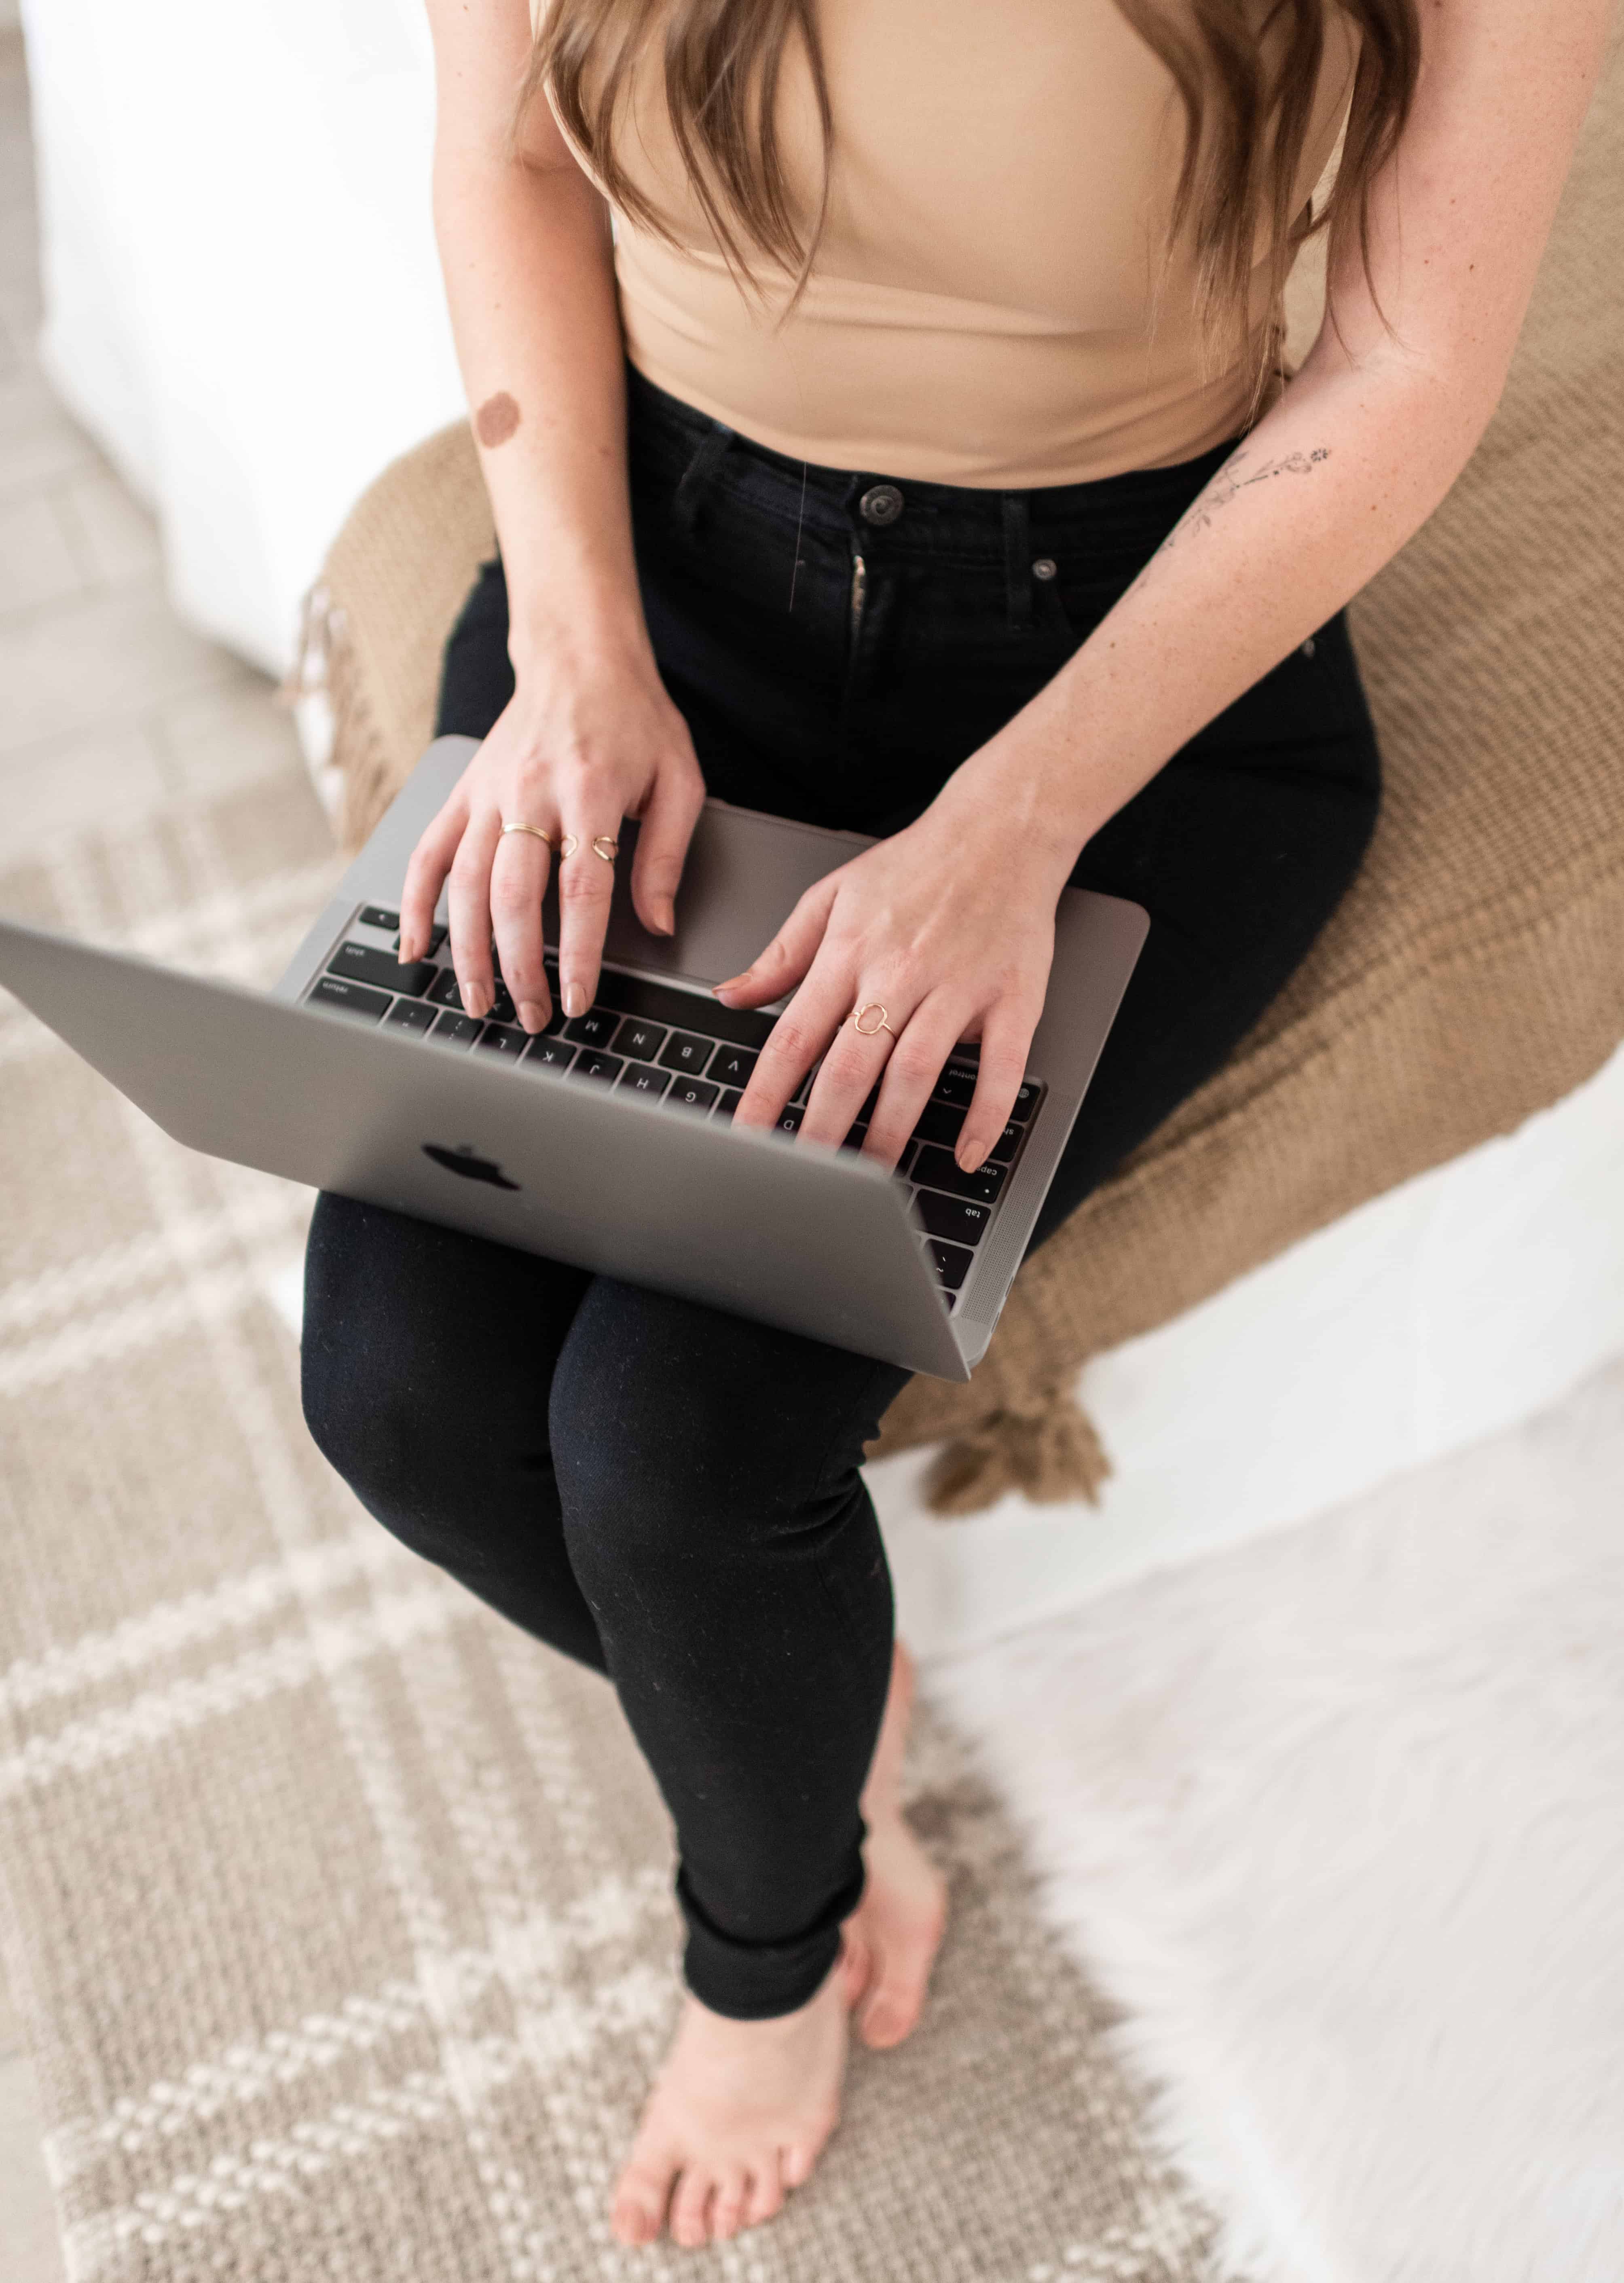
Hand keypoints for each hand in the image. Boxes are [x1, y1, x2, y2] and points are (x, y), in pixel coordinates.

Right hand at [398, 636, 704, 1029]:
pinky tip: (416, 948)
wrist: (579, 655)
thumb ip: (666, 856)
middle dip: (520, 967)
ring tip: (479, 1001)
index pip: (581, 892)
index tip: (579, 1001)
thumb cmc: (635, 718)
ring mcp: (489, 794)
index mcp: (589, 792)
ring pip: (464, 884)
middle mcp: (530, 794)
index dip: (579, 956)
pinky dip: (416, 903)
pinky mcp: (463, 792)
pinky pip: (430, 853)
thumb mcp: (679, 780)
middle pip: (514, 897)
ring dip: (468, 951)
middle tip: (532, 1017)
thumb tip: (659, 924)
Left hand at [720, 798, 1075, 1174]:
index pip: (795, 1036)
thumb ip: (780, 954)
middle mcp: (900, 972)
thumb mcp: (831, 895)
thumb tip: (730, 996)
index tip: (747, 1135)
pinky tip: (966, 1153)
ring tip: (872, 1179)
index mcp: (850, 951)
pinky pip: (1001, 1067)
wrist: (1001, 828)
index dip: (766, 1092)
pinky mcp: (1012, 998)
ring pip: (916, 1072)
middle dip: (823, 1130)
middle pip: (852, 1066)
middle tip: (806, 1179)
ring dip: (891, 1132)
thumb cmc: (917, 864)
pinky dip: (986, 1115)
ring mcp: (958, 987)